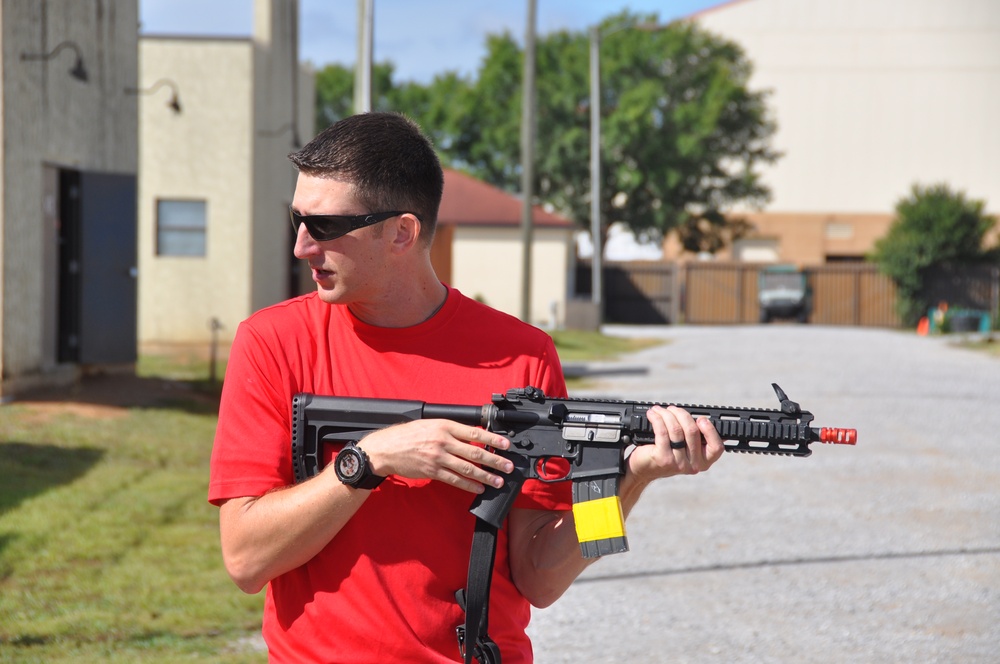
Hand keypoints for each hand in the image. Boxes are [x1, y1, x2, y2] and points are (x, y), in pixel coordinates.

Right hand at [357, 419, 514, 493]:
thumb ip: (451, 430)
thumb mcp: (431, 424)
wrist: (387, 448)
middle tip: (508, 466)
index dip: (493, 439)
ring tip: (497, 481)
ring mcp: (438, 458)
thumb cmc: (408, 435)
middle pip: (475, 452)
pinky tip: (479, 488)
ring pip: (468, 468)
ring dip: (486, 476)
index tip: (506, 444)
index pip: (475, 432)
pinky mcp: (433, 472)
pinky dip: (469, 485)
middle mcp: (443, 441)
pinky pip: (455, 480)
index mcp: (445, 426)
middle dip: (495, 460)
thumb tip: (473, 436)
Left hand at [627, 405, 724, 483]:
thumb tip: (702, 418)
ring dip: (667, 414)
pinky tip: (652, 414)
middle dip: (681, 414)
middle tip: (672, 409)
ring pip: (676, 430)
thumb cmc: (666, 453)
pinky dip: (657, 419)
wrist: (644, 468)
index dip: (710, 430)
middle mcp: (693, 465)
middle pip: (693, 431)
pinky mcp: (663, 459)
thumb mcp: (685, 447)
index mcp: (704, 461)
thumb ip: (696, 436)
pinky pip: (662, 432)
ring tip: (659, 410)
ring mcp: (678, 463)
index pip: (716, 447)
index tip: (701, 419)